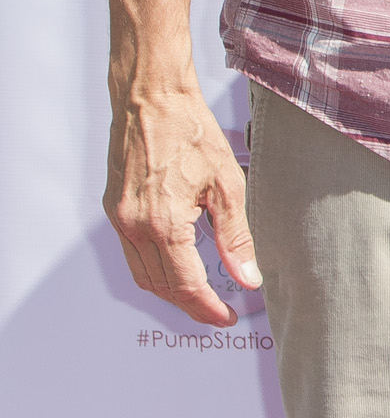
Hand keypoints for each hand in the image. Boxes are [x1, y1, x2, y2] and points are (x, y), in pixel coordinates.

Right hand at [107, 84, 256, 325]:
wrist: (151, 99)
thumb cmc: (191, 132)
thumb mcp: (227, 185)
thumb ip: (236, 237)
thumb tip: (248, 277)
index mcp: (163, 224)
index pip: (186, 285)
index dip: (207, 308)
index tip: (227, 318)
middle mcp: (133, 226)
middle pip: (160, 286)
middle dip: (189, 305)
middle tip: (218, 312)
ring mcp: (119, 219)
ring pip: (142, 274)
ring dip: (170, 291)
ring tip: (201, 297)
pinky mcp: (114, 209)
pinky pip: (131, 254)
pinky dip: (154, 269)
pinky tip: (177, 267)